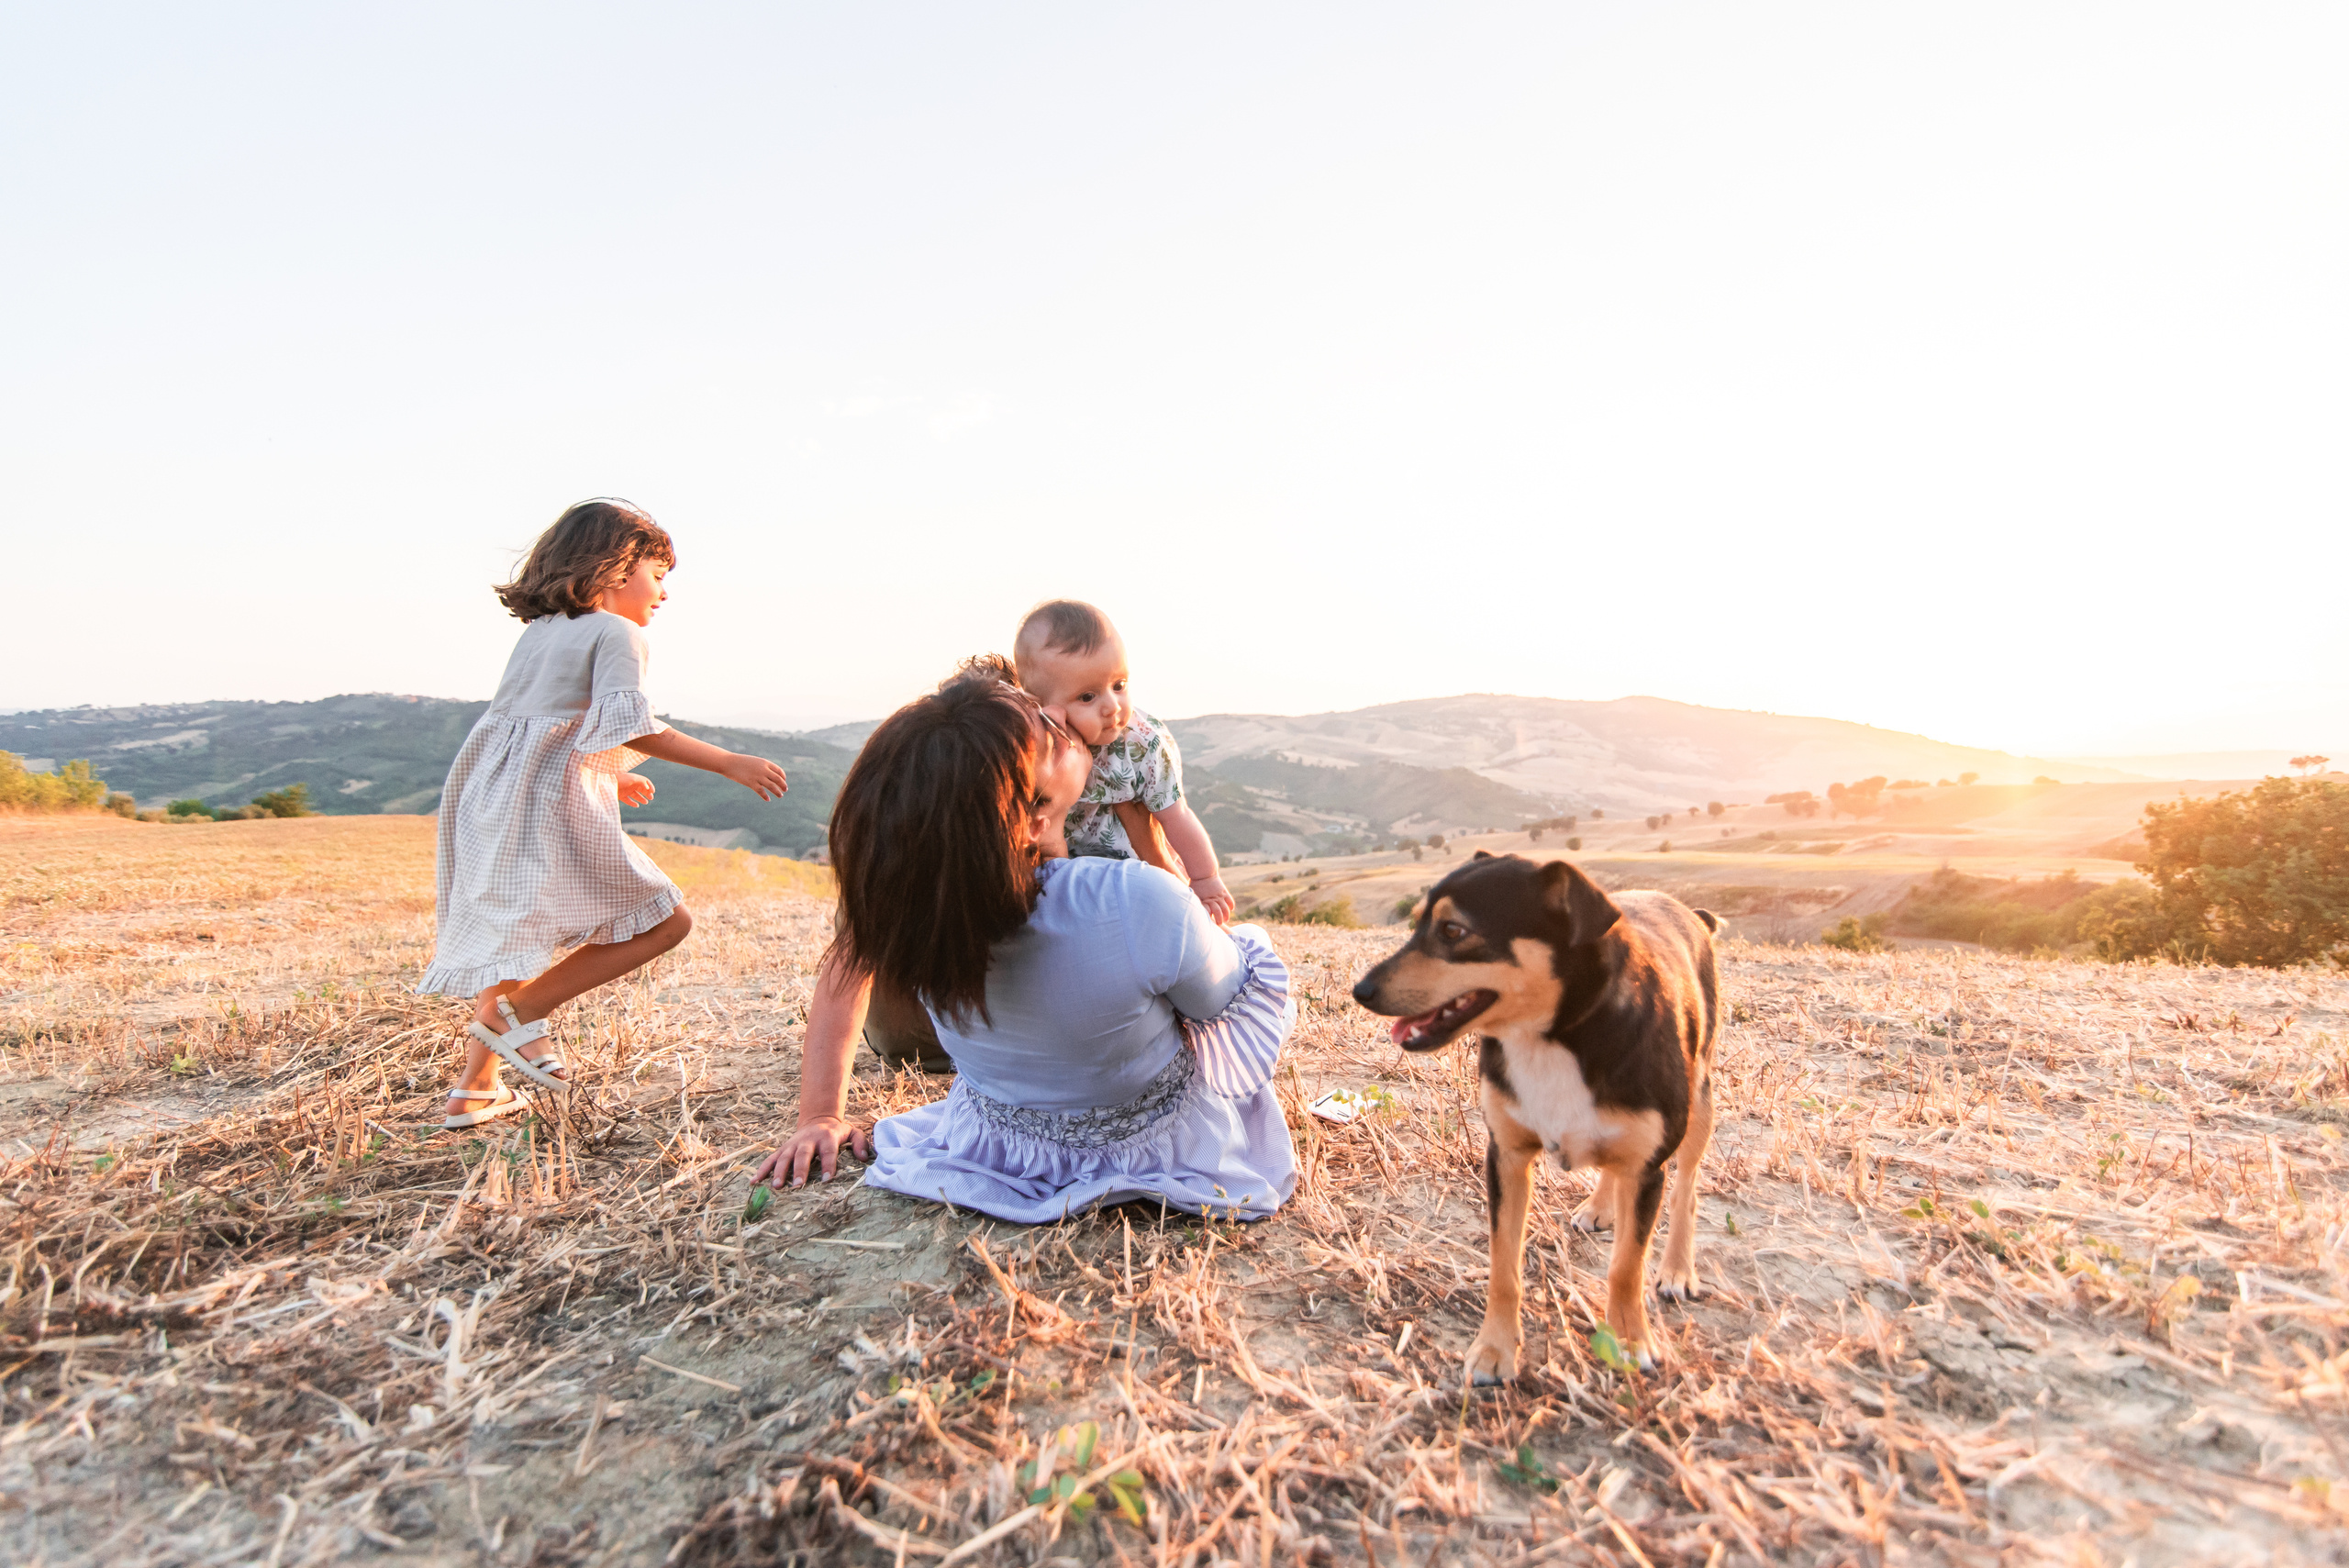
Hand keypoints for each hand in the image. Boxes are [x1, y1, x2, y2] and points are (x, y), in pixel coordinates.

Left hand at [616, 773, 655, 806]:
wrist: (606, 782)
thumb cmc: (620, 779)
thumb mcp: (632, 779)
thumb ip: (641, 782)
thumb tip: (648, 788)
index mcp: (635, 779)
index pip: (645, 782)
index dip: (650, 786)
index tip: (653, 792)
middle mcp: (631, 784)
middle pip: (641, 789)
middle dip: (647, 793)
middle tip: (651, 797)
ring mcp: (626, 790)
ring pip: (636, 795)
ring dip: (641, 798)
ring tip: (646, 802)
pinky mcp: (620, 796)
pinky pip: (628, 800)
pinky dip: (632, 803)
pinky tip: (637, 805)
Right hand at [723, 752, 788, 800]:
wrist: (729, 762)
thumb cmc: (741, 762)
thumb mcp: (755, 762)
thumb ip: (763, 767)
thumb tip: (769, 774)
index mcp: (765, 762)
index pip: (779, 771)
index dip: (783, 777)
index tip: (783, 781)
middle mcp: (763, 769)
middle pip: (777, 779)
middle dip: (783, 785)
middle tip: (785, 790)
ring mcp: (757, 776)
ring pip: (771, 786)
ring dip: (777, 792)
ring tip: (780, 796)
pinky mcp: (750, 783)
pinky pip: (761, 791)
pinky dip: (765, 796)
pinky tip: (768, 799)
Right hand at [754, 1116, 870, 1186]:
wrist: (818, 1119)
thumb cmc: (837, 1131)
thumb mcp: (852, 1132)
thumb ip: (860, 1142)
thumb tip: (864, 1157)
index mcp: (826, 1138)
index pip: (828, 1152)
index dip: (828, 1165)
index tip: (827, 1180)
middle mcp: (807, 1141)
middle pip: (803, 1155)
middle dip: (800, 1170)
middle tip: (798, 1185)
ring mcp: (793, 1145)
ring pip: (784, 1157)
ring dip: (779, 1172)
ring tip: (777, 1186)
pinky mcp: (783, 1149)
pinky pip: (771, 1159)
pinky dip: (762, 1169)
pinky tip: (754, 1181)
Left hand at [1191, 874, 1235, 925]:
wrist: (1203, 873)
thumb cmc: (1196, 884)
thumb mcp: (1192, 894)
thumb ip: (1195, 903)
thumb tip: (1193, 911)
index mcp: (1203, 901)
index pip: (1208, 914)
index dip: (1209, 920)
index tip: (1209, 923)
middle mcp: (1212, 900)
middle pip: (1218, 913)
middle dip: (1220, 921)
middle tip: (1219, 924)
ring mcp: (1219, 896)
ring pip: (1226, 909)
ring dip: (1227, 916)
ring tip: (1226, 919)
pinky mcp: (1224, 892)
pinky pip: (1230, 901)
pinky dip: (1231, 906)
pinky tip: (1230, 909)